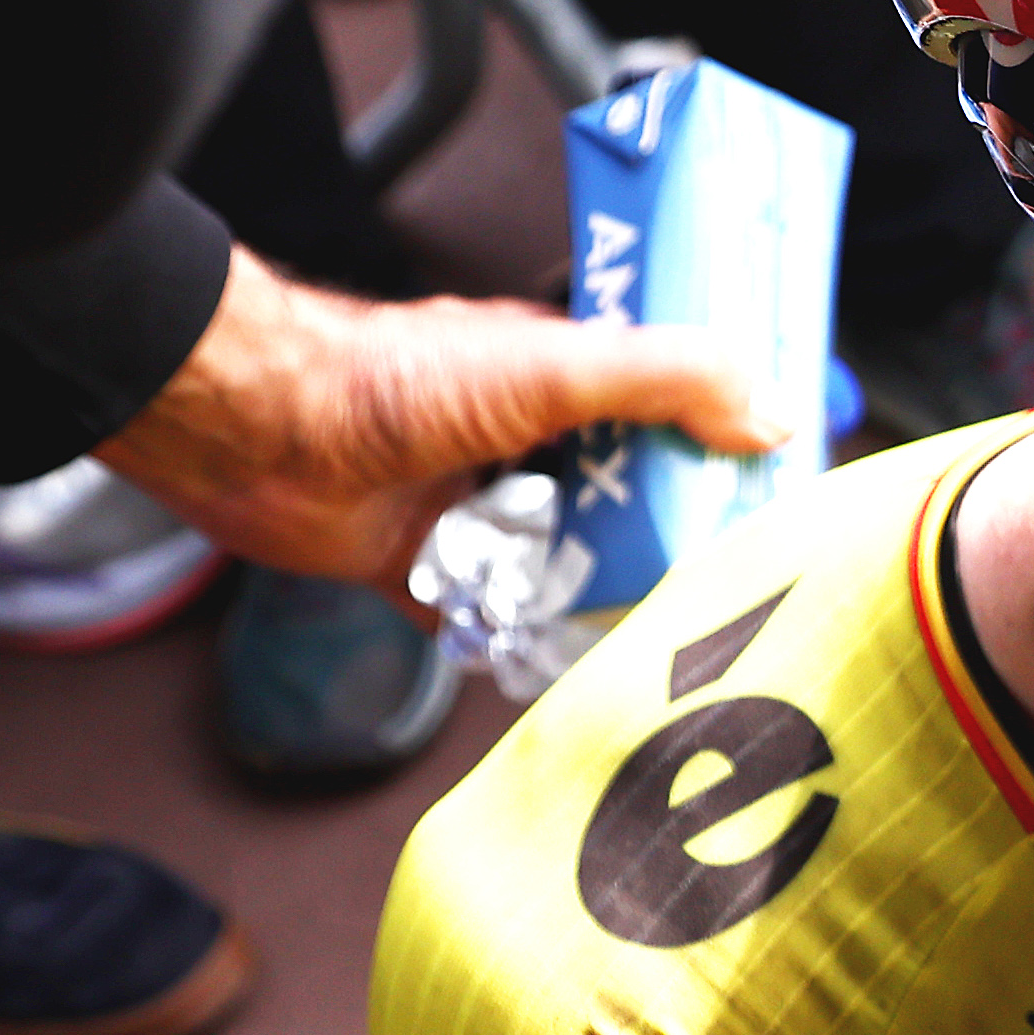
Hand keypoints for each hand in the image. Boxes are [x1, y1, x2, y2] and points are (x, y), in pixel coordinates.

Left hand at [93, 245, 790, 591]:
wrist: (263, 435)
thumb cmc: (393, 381)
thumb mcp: (555, 368)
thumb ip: (666, 381)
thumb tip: (770, 411)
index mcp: (561, 380)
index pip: (666, 410)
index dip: (715, 448)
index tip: (770, 495)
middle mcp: (525, 443)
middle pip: (625, 500)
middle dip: (666, 541)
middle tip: (718, 584)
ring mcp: (480, 508)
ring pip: (566, 564)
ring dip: (594, 596)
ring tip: (646, 632)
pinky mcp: (433, 569)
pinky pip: (496, 619)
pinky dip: (522, 643)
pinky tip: (563, 666)